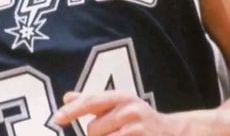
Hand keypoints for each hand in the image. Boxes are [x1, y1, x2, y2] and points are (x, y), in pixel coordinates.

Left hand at [52, 90, 176, 135]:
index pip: (91, 102)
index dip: (72, 111)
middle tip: (112, 132)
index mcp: (121, 96)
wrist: (173, 132)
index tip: (56, 119)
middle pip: (93, 130)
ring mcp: (137, 128)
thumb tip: (67, 97)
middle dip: (96, 135)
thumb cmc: (137, 119)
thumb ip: (92, 102)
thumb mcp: (117, 105)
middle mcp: (129, 109)